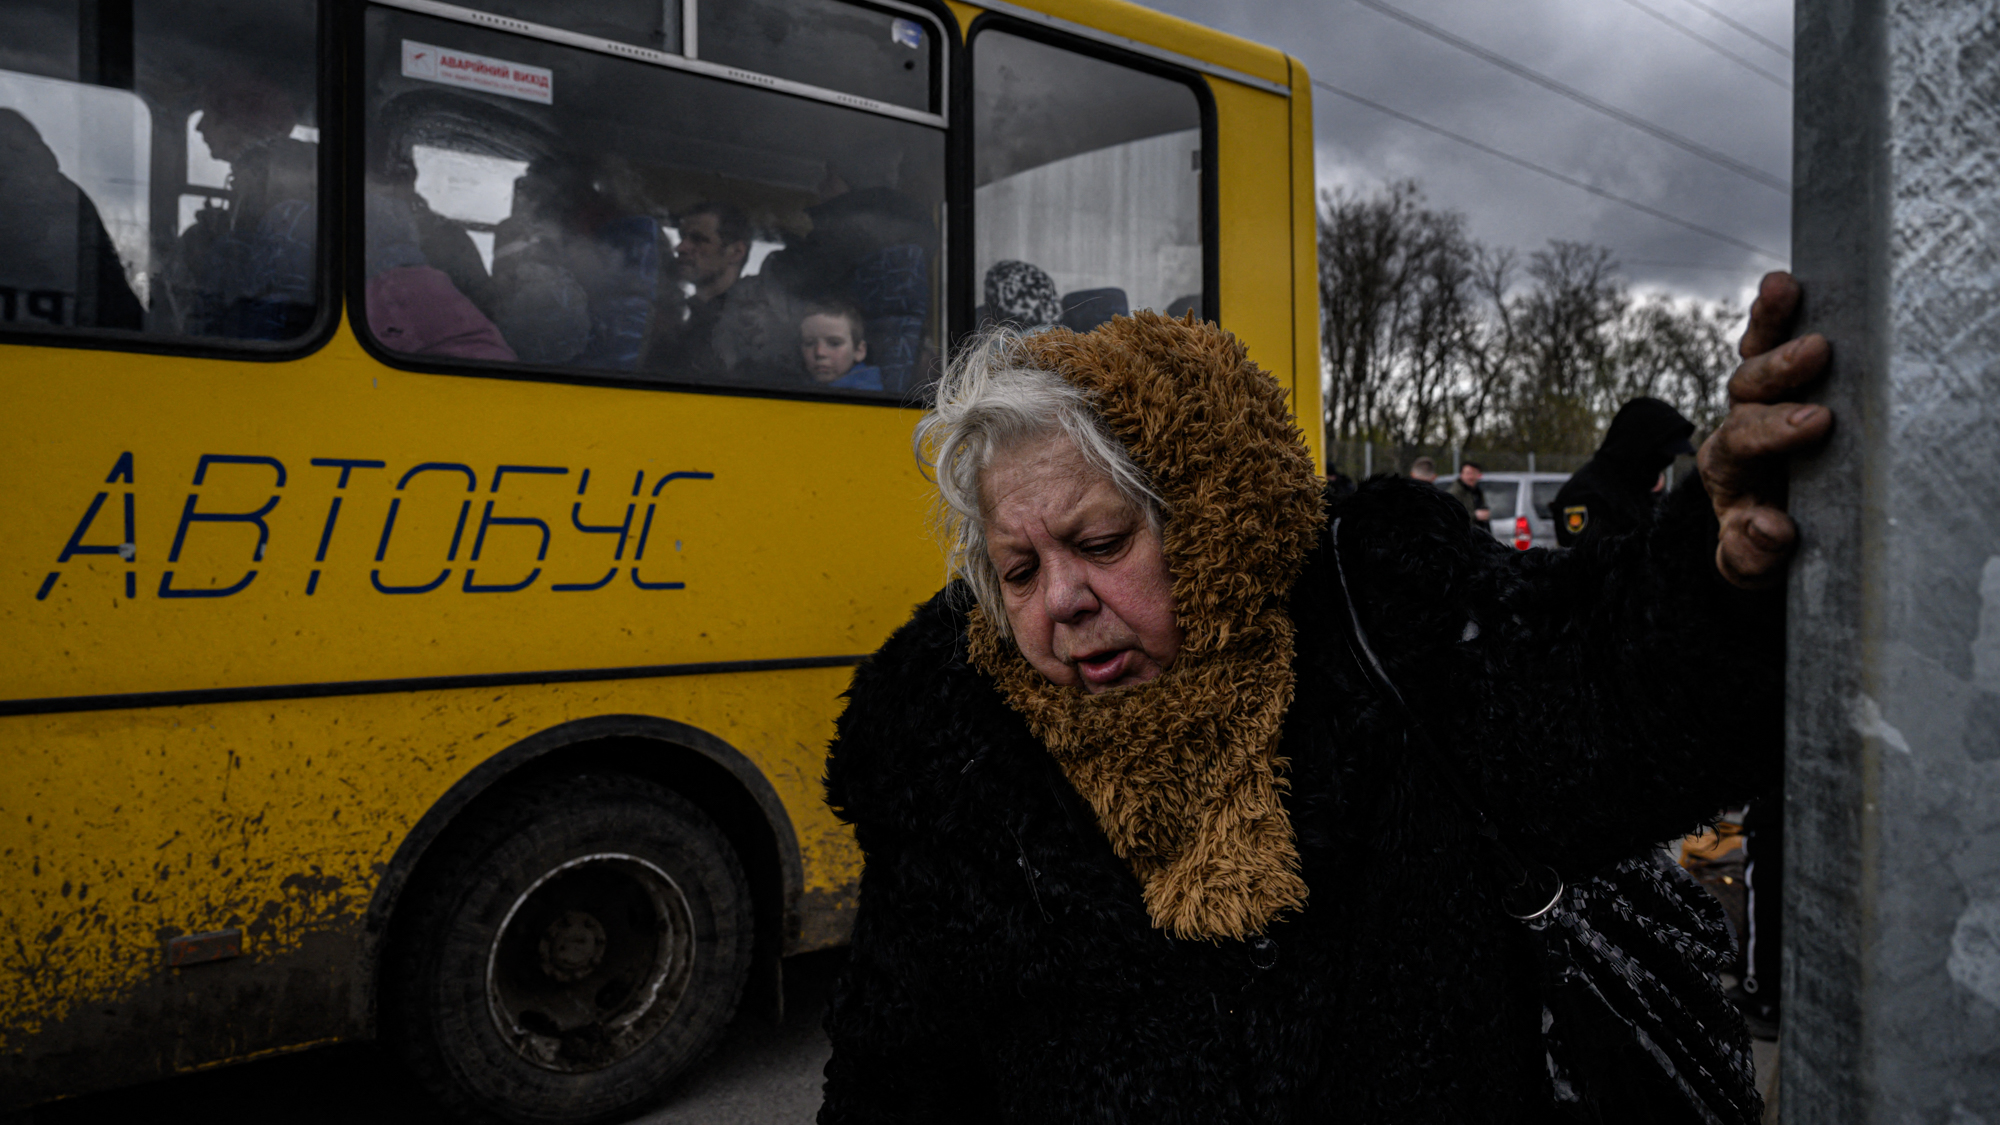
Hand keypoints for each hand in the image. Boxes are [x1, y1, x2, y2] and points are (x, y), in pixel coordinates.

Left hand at [1697, 272, 1833, 587]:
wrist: (1763, 524)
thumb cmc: (1761, 541)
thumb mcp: (1750, 563)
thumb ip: (1750, 555)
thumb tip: (1767, 529)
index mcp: (1726, 467)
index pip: (1740, 443)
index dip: (1774, 431)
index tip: (1815, 424)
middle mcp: (1737, 425)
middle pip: (1746, 392)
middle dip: (1780, 375)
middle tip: (1816, 353)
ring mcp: (1756, 398)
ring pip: (1753, 354)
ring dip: (1768, 322)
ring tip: (1781, 288)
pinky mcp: (1780, 377)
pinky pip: (1769, 337)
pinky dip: (1774, 310)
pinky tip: (1784, 282)